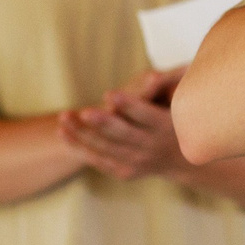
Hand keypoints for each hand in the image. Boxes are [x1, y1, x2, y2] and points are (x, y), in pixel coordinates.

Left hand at [60, 68, 196, 182]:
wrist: (182, 160)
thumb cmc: (178, 118)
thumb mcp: (181, 102)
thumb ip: (172, 85)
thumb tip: (158, 74)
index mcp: (166, 126)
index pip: (146, 115)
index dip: (129, 105)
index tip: (110, 94)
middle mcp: (151, 147)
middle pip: (124, 134)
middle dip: (103, 123)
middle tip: (85, 111)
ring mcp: (137, 162)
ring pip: (106, 148)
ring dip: (82, 133)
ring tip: (64, 116)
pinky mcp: (124, 171)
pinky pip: (98, 160)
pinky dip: (79, 147)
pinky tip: (62, 132)